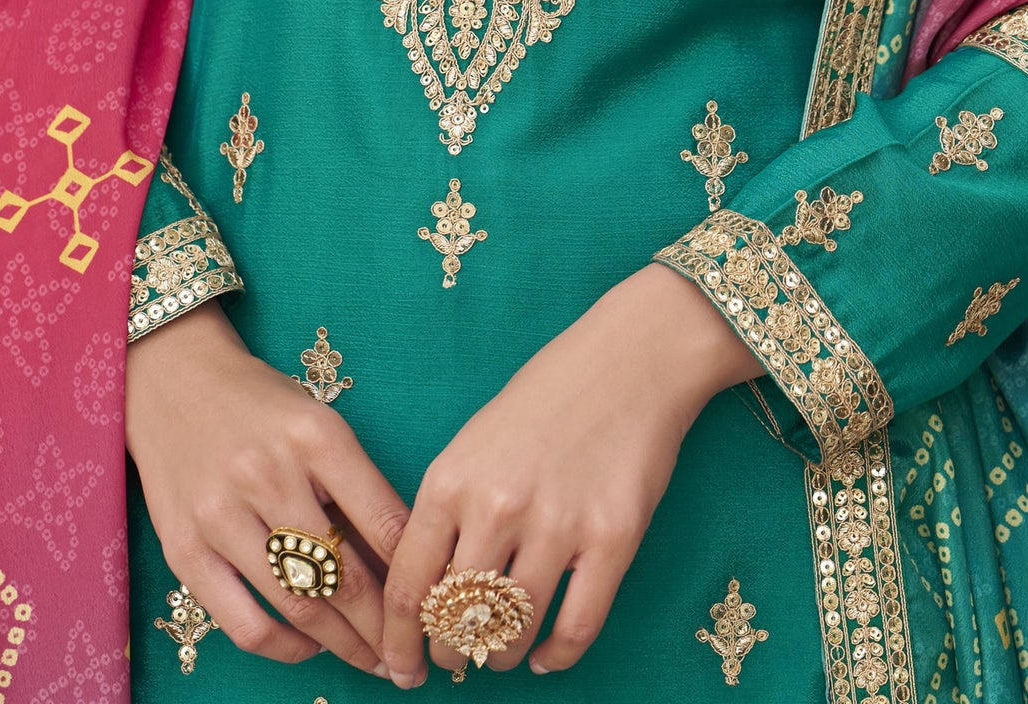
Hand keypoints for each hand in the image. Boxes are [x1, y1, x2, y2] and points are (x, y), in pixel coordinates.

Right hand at [126, 302, 409, 677]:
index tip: (437, 608)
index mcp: (316, 436)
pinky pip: (244, 623)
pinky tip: (309, 645)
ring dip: (344, 646)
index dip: (415, 578)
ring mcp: (221, 516)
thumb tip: (401, 563)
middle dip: (386, 628)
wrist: (173, 380)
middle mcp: (269, 475)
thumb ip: (356, 487)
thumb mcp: (319, 423)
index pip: (384, 522)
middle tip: (410, 658)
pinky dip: (284, 647)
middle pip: (343, 576)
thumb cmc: (260, 404)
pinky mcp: (184, 550)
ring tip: (372, 661)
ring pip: (298, 606)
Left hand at [379, 263, 757, 685]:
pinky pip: (576, 629)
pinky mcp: (612, 540)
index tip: (401, 667)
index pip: (408, 587)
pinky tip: (547, 655)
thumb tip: (430, 590)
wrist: (628, 360)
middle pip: (457, 620)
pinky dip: (556, 657)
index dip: (399, 641)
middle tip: (458, 657)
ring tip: (502, 654)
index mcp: (451, 479)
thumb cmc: (547, 396)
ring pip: (513, 633)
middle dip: (452, 652)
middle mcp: (497, 507)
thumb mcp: (475, 442)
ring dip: (502, 657)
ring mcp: (557, 525)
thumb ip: (449, 509)